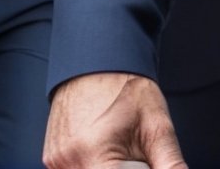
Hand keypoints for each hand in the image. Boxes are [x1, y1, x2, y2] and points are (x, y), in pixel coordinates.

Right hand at [44, 73, 184, 168]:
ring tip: (119, 147)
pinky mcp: (50, 159)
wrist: (100, 60)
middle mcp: (67, 162)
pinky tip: (105, 148)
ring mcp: (55, 161)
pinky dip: (92, 165)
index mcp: (94, 154)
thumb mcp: (157, 124)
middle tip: (132, 156)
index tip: (141, 165)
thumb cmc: (128, 88)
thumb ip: (169, 162)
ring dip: (107, 167)